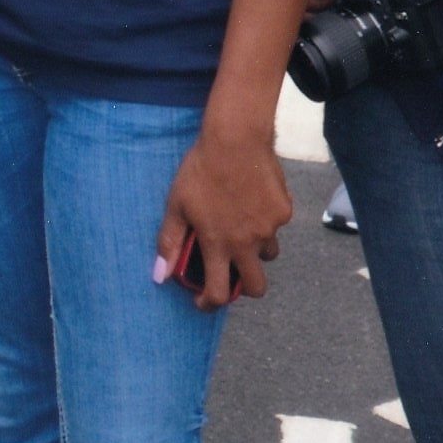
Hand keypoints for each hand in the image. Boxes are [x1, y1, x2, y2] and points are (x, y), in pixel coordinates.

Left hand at [156, 115, 290, 310]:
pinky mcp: (284, 211)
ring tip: (241, 229)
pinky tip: (253, 200)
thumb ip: (169, 241)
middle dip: (245, 289)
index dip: (210, 303)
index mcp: (219, 244)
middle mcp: (247, 242)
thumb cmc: (200, 170)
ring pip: (268, 254)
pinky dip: (265, 221)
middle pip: (256, 287)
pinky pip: (276, 225)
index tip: (203, 301)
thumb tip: (159, 275)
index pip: (219, 292)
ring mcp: (269, 227)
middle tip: (232, 274)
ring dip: (256, 251)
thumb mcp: (176, 204)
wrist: (235, 139)